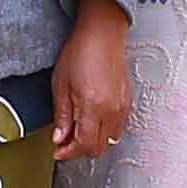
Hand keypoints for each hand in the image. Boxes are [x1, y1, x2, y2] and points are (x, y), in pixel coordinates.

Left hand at [49, 0, 136, 162]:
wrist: (102, 34)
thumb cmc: (80, 53)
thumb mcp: (61, 85)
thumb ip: (62, 115)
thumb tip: (59, 138)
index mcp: (93, 107)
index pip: (84, 145)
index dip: (69, 153)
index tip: (58, 151)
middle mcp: (112, 111)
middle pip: (98, 147)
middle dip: (79, 150)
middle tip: (64, 142)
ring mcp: (122, 107)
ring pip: (110, 140)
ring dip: (93, 142)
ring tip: (77, 131)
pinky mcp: (127, 102)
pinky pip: (117, 128)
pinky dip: (104, 131)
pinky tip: (91, 121)